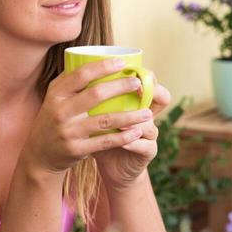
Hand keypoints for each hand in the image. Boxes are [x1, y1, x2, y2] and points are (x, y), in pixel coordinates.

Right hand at [20, 58, 156, 176]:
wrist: (40, 155)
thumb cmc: (54, 119)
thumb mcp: (54, 98)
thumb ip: (70, 81)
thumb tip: (97, 59)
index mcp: (56, 94)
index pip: (81, 74)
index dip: (103, 67)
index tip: (122, 63)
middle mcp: (60, 111)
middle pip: (96, 94)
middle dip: (121, 86)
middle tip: (139, 83)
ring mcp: (68, 131)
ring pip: (105, 120)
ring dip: (130, 116)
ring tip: (148, 112)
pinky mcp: (76, 149)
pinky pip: (104, 141)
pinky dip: (123, 137)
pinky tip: (137, 132)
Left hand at [94, 73, 171, 188]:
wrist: (111, 166)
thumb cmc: (100, 134)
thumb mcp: (96, 113)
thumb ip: (91, 95)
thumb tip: (72, 68)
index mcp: (139, 100)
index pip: (151, 81)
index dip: (145, 73)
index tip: (125, 65)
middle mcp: (149, 114)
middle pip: (159, 96)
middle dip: (145, 89)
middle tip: (132, 84)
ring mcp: (150, 133)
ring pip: (149, 122)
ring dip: (134, 119)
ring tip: (121, 119)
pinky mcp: (149, 151)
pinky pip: (144, 145)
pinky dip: (132, 142)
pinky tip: (123, 141)